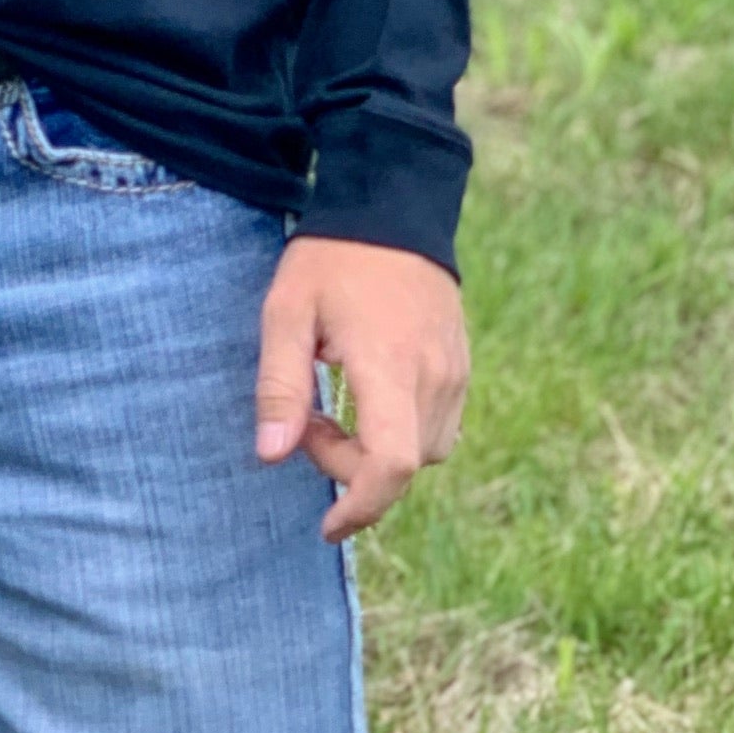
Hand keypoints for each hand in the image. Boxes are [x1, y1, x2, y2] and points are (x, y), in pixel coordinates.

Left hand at [255, 236, 468, 540]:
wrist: (393, 208)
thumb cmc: (331, 259)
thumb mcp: (286, 313)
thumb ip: (280, 386)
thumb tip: (271, 456)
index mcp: (390, 365)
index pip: (393, 464)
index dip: (361, 506)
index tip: (327, 525)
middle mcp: (435, 377)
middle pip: (404, 466)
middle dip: (349, 467)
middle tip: (306, 420)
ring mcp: (456, 373)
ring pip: (426, 451)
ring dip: (376, 451)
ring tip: (333, 403)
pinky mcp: (462, 367)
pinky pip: (439, 427)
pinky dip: (401, 433)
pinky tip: (366, 397)